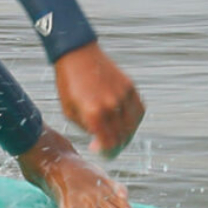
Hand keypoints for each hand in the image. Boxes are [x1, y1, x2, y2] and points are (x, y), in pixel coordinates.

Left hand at [52, 42, 142, 158]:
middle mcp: (111, 105)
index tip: (102, 153)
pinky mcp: (129, 86)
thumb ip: (86, 128)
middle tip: (109, 147)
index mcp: (93, 113)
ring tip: (117, 135)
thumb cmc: (68, 84)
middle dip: (116, 146)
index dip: (107, 153)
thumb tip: (100, 141)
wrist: (77, 54)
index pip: (108, 143)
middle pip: (122, 137)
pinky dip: (135, 119)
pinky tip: (126, 122)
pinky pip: (139, 109)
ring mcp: (123, 95)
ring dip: (126, 134)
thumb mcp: (69, 111)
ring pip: (133, 125)